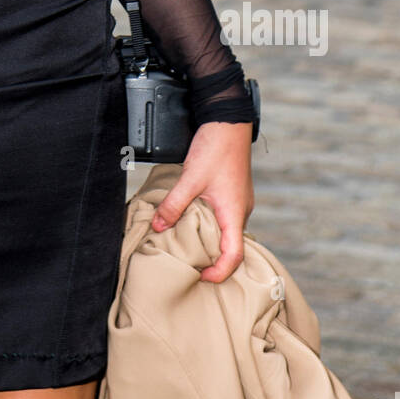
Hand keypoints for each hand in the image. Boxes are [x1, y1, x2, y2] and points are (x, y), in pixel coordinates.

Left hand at [149, 121, 253, 282]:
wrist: (228, 121)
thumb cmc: (216, 147)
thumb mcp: (190, 178)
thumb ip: (174, 204)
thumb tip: (158, 226)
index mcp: (235, 213)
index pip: (234, 256)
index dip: (219, 273)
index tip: (201, 277)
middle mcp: (241, 211)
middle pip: (231, 247)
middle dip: (212, 260)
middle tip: (189, 264)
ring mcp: (238, 202)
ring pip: (226, 231)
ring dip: (209, 241)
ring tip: (186, 243)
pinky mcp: (232, 193)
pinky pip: (224, 218)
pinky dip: (209, 225)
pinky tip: (191, 220)